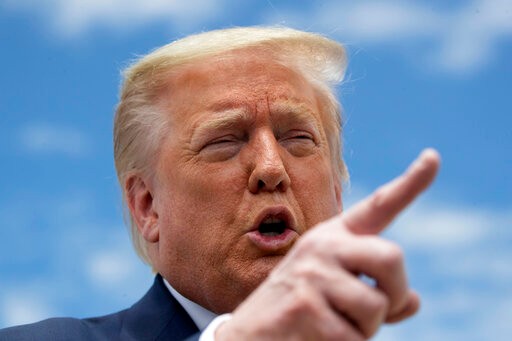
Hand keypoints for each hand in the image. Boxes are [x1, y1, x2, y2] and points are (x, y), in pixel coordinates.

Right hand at [216, 149, 439, 339]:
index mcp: (334, 237)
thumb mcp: (338, 294)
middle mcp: (323, 245)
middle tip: (379, 313)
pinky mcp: (303, 305)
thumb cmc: (300, 313)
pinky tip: (315, 338)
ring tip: (331, 327)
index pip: (379, 205)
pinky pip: (353, 337)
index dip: (412, 183)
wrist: (250, 334)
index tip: (433, 157)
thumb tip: (415, 302)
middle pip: (392, 257)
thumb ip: (375, 293)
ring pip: (375, 306)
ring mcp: (311, 272)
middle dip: (394, 293)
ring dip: (364, 330)